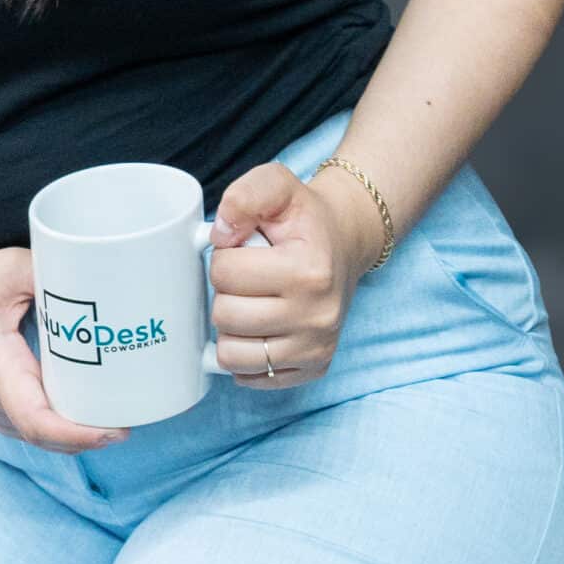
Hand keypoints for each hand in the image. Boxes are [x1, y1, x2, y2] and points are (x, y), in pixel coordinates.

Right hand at [0, 246, 131, 454]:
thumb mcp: (6, 270)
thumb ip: (55, 270)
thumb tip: (103, 276)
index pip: (39, 420)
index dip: (80, 433)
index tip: (118, 428)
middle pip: (52, 435)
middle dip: (98, 432)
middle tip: (143, 408)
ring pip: (45, 434)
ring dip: (84, 429)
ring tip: (128, 408)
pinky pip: (37, 423)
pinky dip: (67, 421)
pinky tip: (96, 404)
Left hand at [205, 162, 370, 388]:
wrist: (345, 242)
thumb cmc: (305, 218)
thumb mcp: (279, 186)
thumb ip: (245, 196)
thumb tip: (218, 234)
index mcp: (309, 270)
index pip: (226, 273)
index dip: (225, 255)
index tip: (245, 248)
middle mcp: (318, 316)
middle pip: (225, 316)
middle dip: (225, 292)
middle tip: (247, 276)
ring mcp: (316, 347)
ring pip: (231, 355)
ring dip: (231, 326)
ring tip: (251, 301)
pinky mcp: (312, 369)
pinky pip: (249, 377)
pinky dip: (245, 354)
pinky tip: (260, 327)